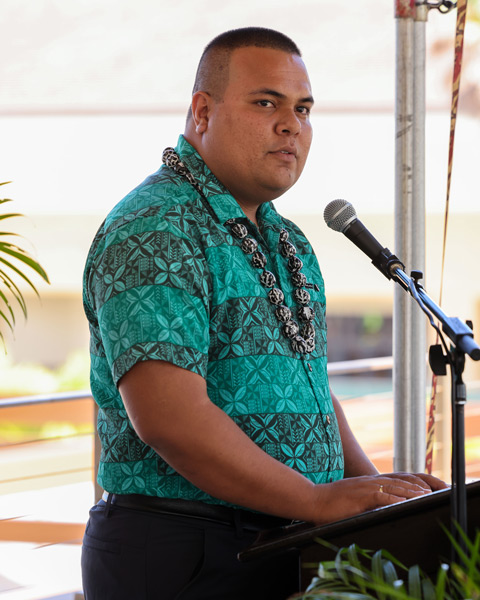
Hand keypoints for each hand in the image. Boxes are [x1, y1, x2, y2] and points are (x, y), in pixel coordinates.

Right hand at [310, 472, 446, 524]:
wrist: (313, 500)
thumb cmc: (330, 502)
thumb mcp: (351, 498)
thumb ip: (365, 499)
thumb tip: (377, 506)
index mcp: (368, 482)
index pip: (394, 479)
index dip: (410, 482)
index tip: (424, 487)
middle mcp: (369, 481)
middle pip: (397, 481)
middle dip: (415, 485)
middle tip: (430, 491)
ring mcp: (364, 487)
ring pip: (392, 487)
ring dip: (409, 492)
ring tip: (423, 496)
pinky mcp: (360, 496)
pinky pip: (380, 496)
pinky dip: (394, 499)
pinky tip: (403, 503)